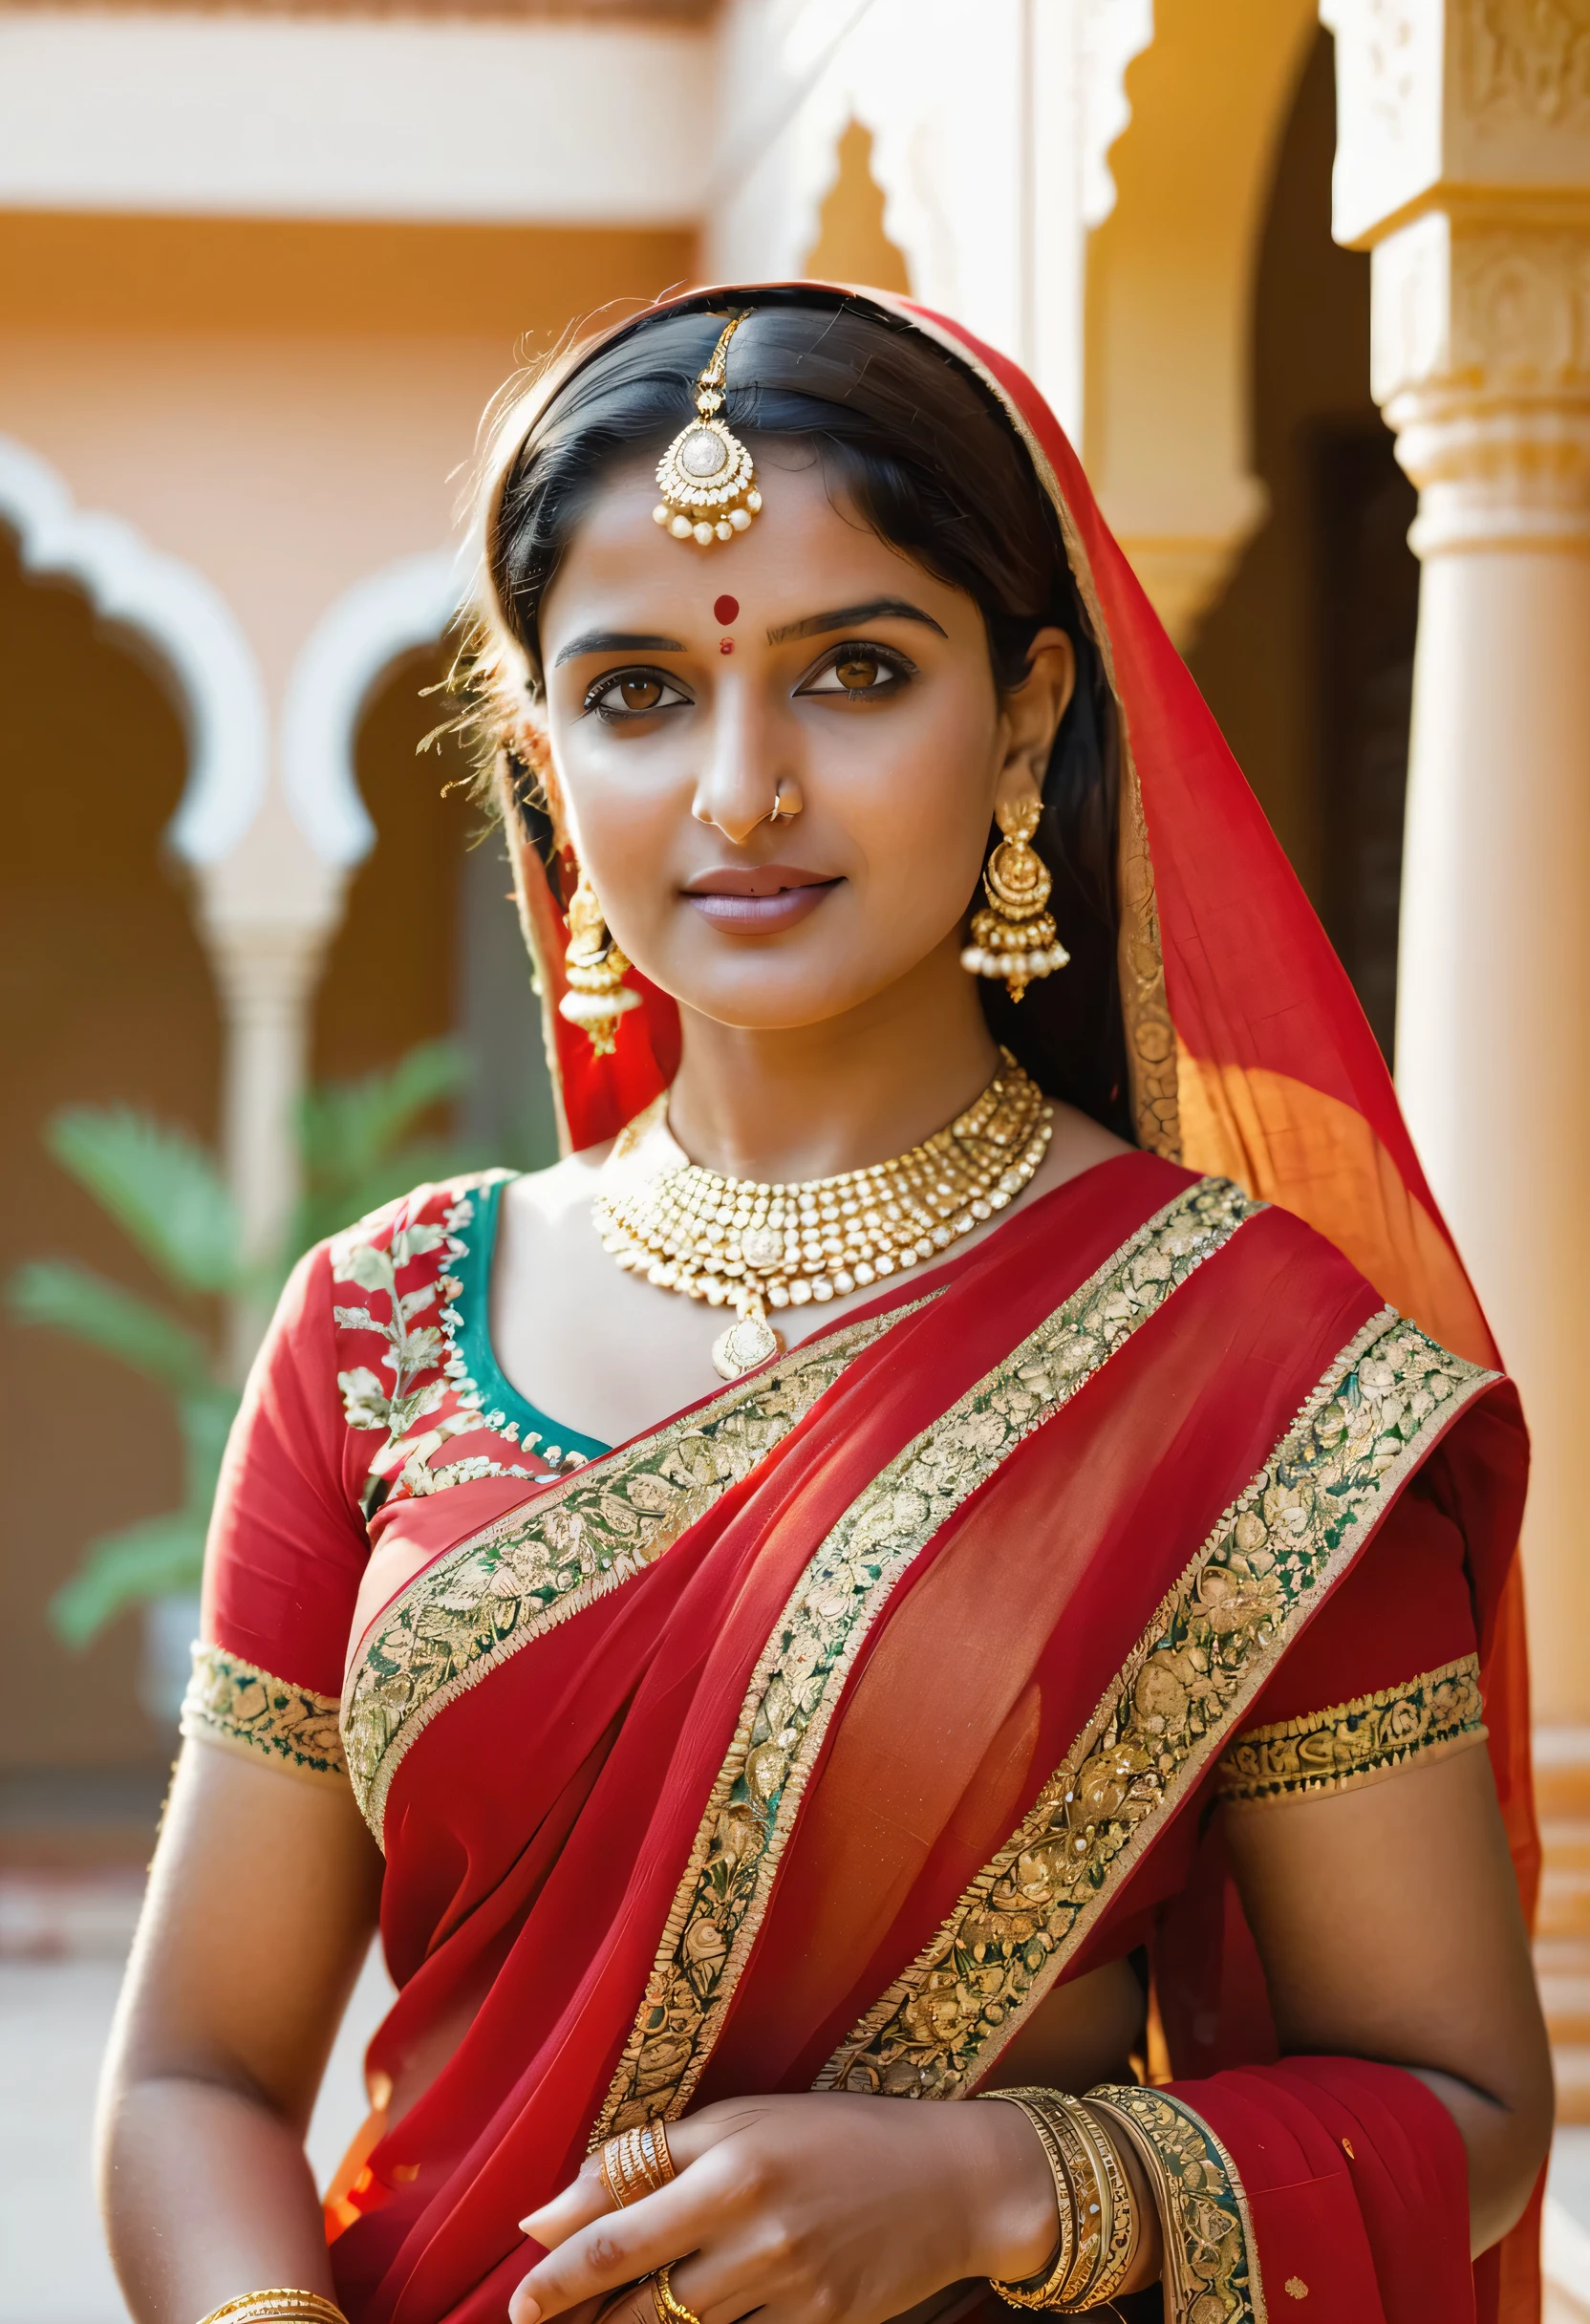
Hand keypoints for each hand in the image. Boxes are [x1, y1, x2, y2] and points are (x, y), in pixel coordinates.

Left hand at [509, 2092, 1058, 2323]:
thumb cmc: (835, 2135)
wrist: (954, 2181)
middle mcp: (758, 2234)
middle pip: (641, 2303)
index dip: (559, 2279)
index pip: (617, 2234)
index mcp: (732, 2167)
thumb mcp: (744, 2121)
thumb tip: (545, 2214)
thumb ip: (646, 2160)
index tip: (518, 2303)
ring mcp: (794, 2290)